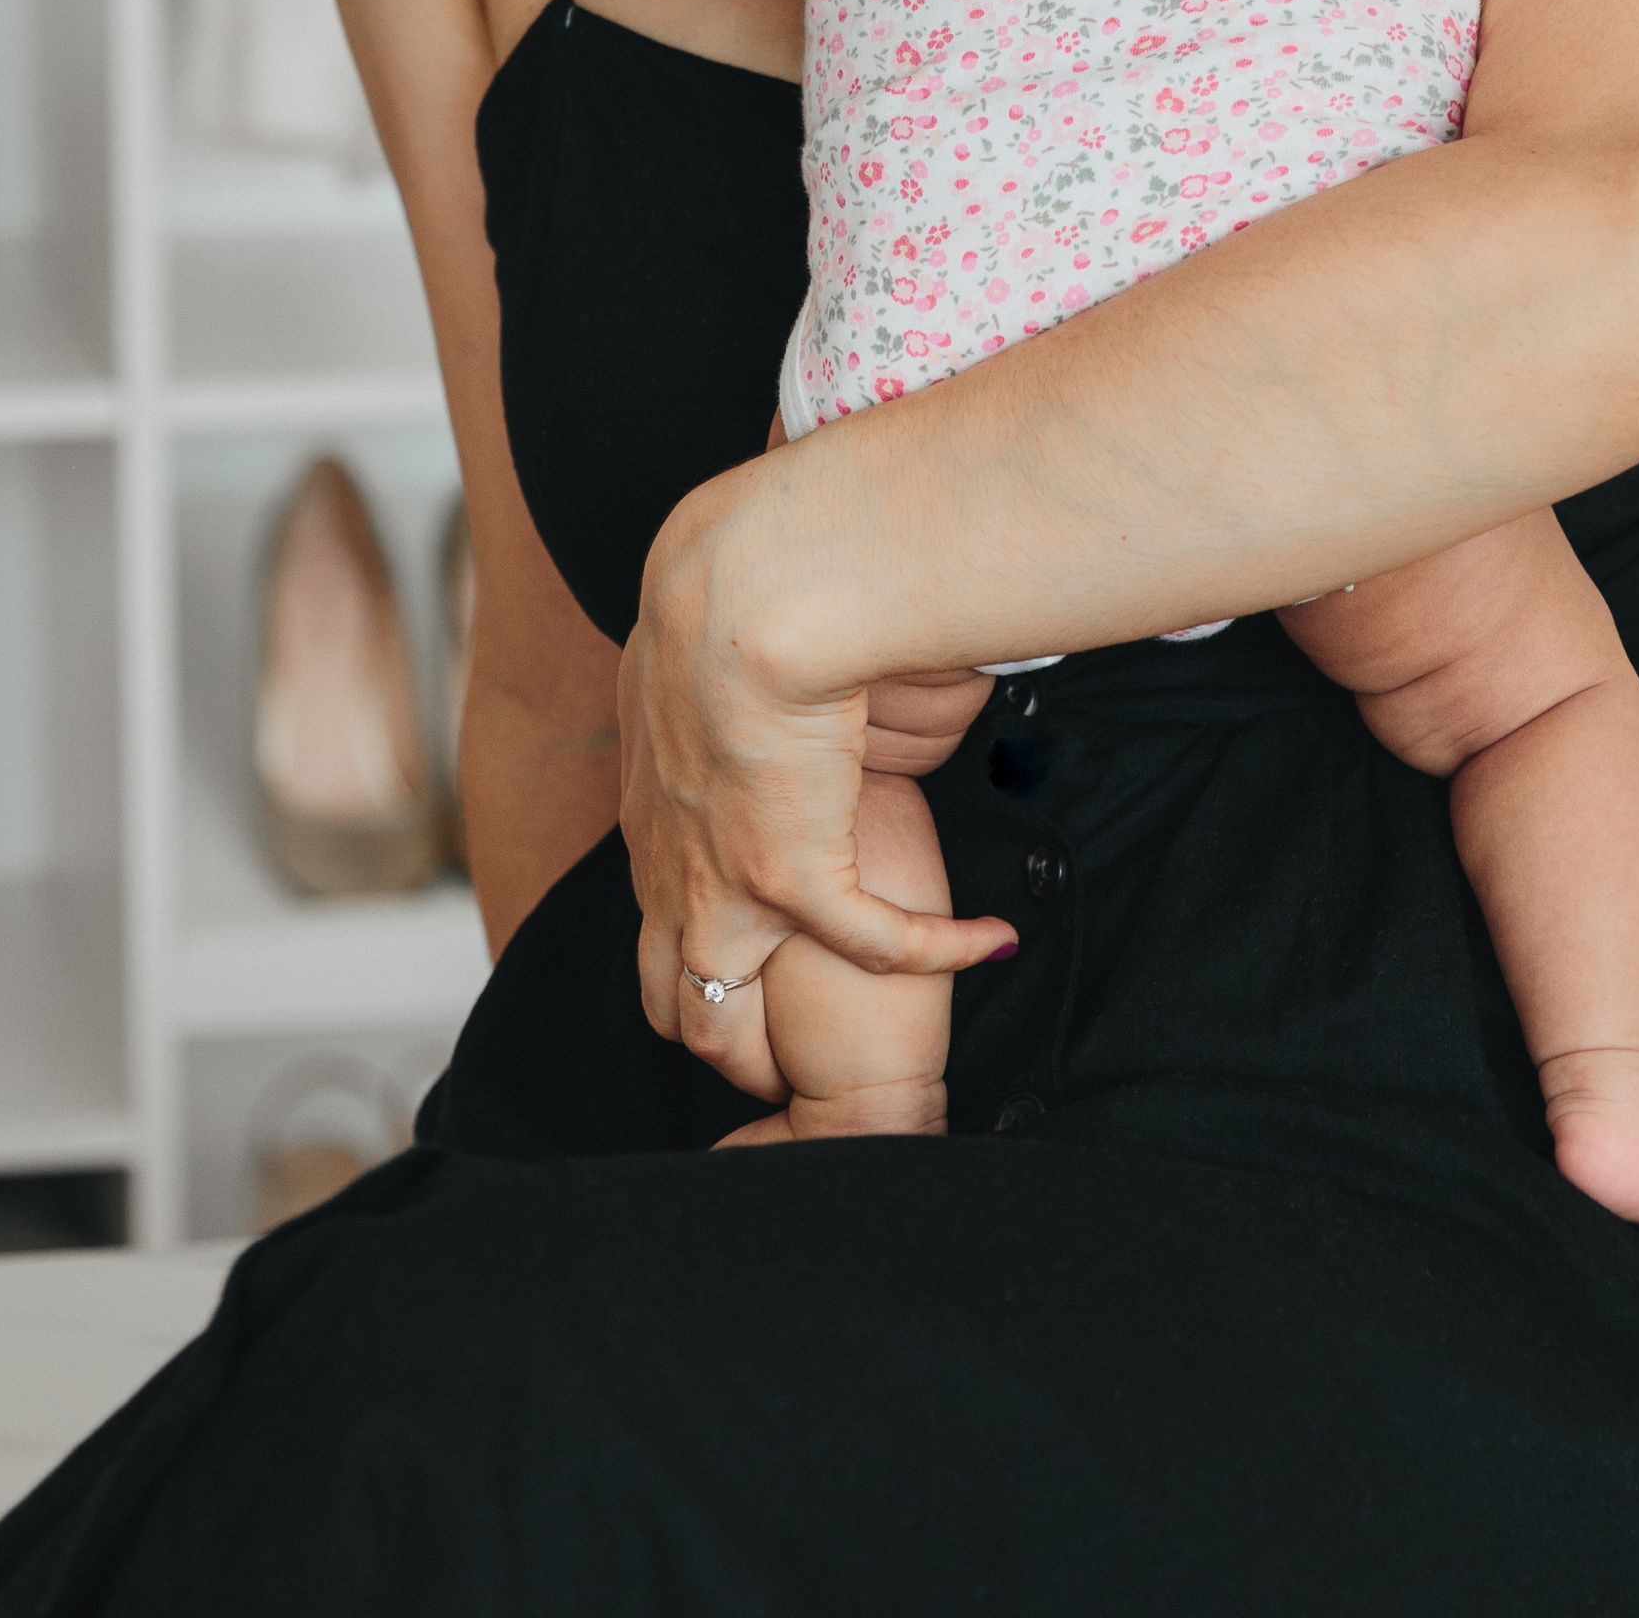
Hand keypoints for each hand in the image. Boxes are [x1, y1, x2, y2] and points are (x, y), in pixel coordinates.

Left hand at [618, 469, 1018, 1106]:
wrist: (742, 588)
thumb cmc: (730, 586)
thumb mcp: (700, 643)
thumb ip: (732, 679)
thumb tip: (791, 664)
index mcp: (649, 809)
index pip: (656, 917)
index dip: (701, 950)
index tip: (765, 945)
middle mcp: (668, 864)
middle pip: (670, 1001)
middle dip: (727, 1042)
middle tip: (801, 1046)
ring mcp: (721, 883)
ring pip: (719, 1024)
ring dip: (789, 1053)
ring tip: (868, 1046)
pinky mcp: (791, 879)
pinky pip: (879, 949)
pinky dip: (941, 949)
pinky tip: (990, 937)